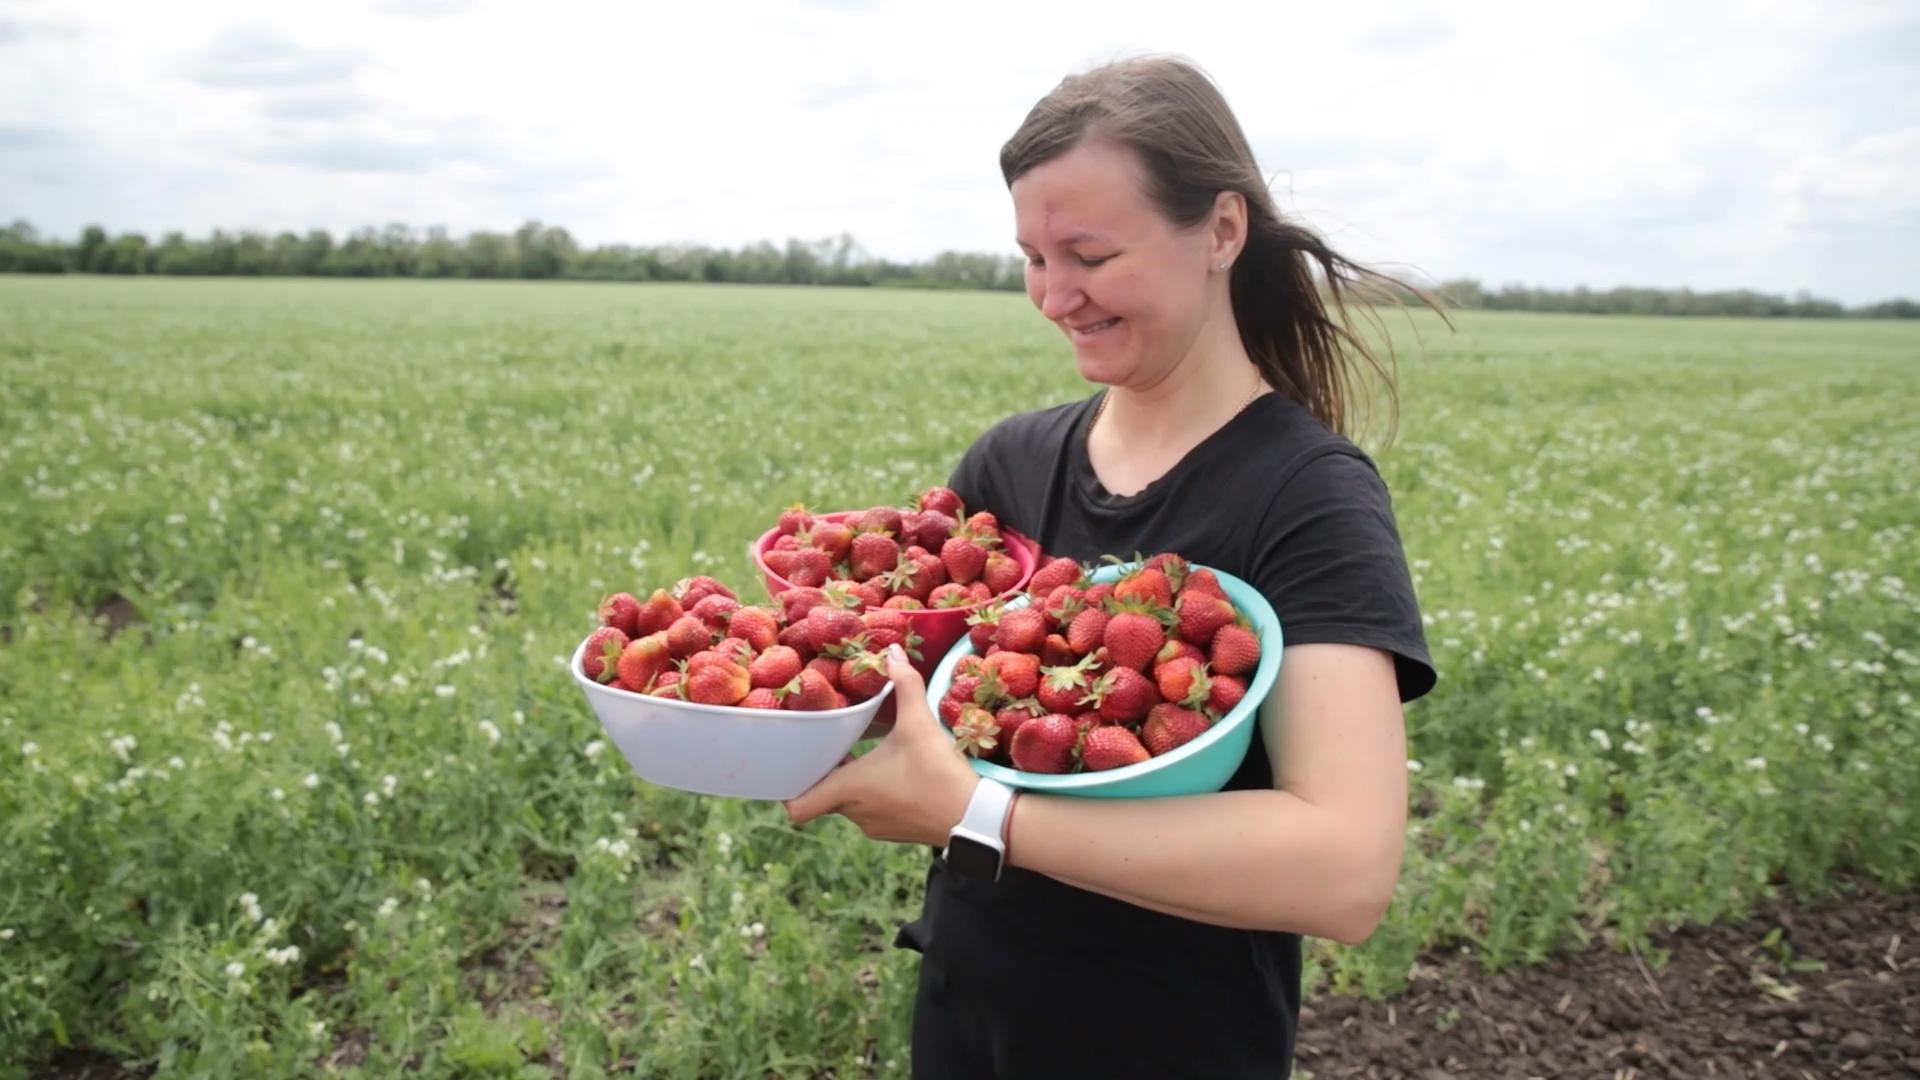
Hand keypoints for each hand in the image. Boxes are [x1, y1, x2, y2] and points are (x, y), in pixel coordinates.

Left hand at [783, 644, 978, 846]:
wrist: (975, 817)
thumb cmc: (937, 771)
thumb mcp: (919, 723)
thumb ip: (905, 684)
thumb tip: (893, 651)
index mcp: (849, 788)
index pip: (797, 806)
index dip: (791, 788)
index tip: (800, 762)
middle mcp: (855, 812)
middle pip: (824, 796)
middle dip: (828, 772)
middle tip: (835, 744)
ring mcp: (874, 826)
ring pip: (849, 804)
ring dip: (853, 782)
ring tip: (864, 754)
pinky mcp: (894, 831)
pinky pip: (871, 811)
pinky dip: (874, 794)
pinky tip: (893, 773)